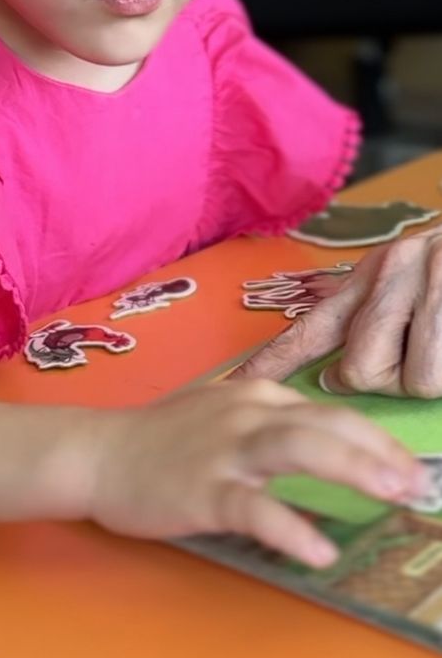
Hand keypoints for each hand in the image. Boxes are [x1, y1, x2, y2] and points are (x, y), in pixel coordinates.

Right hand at [88, 380, 425, 565]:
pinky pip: (255, 509)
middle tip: (417, 482)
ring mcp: (224, 451)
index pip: (328, 412)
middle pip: (325, 424)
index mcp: (256, 396)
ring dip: (353, 468)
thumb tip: (329, 447)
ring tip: (392, 494)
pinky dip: (291, 529)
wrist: (96, 454)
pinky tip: (320, 551)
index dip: (374, 438)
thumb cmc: (159, 440)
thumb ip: (269, 422)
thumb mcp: (220, 412)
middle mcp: (247, 415)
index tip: (408, 464)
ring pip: (299, 449)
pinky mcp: (202, 490)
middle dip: (378, 451)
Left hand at [232, 228, 441, 396]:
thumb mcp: (404, 278)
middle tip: (412, 358)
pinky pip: (440, 376)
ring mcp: (439, 284)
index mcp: (373, 273)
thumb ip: (366, 321)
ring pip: (417, 380)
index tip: (235, 386)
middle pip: (363, 368)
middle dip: (386, 380)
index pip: (312, 325)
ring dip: (432, 377)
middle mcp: (398, 270)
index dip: (272, 361)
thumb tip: (335, 378)